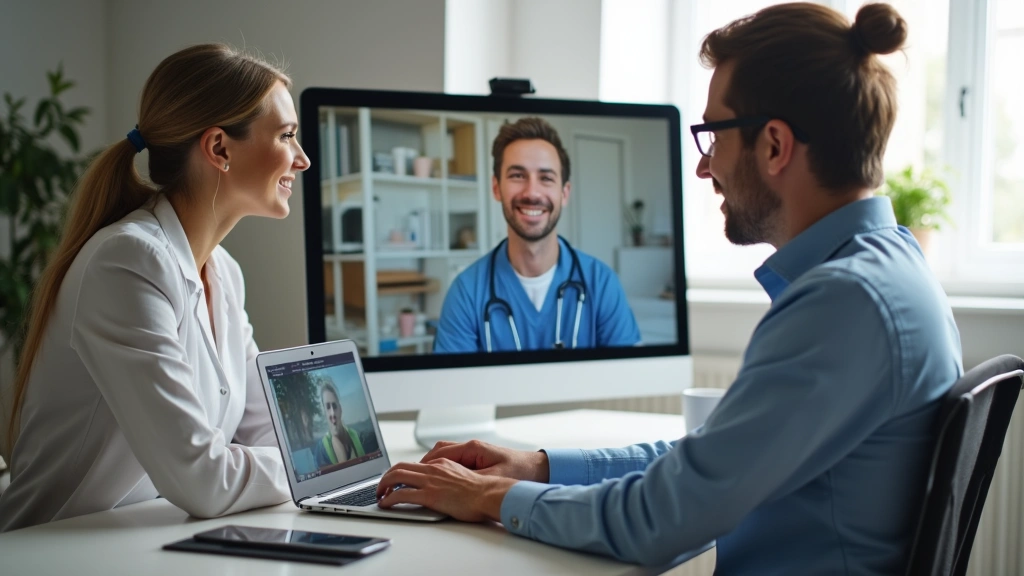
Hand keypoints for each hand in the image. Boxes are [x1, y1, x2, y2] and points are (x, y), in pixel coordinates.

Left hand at [375, 459, 516, 521]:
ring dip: (383, 486)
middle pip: (399, 467)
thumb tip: (439, 487)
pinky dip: (389, 499)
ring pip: (396, 477)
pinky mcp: (429, 496)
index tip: (392, 480)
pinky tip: (385, 504)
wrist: (489, 494)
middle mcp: (433, 469)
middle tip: (380, 488)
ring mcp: (430, 481)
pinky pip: (401, 495)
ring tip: (379, 496)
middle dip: (385, 477)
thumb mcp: (461, 478)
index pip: (412, 464)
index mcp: (441, 464)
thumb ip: (447, 479)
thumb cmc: (480, 491)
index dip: (398, 471)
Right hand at [419, 440, 549, 482]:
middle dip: (423, 465)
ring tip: (421, 479)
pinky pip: (454, 460)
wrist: (538, 468)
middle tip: (410, 478)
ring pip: (444, 455)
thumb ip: (471, 480)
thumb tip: (451, 486)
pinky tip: (439, 480)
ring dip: (432, 465)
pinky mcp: (478, 459)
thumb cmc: (520, 471)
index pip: (440, 453)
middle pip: (438, 451)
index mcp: (473, 448)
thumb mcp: (493, 479)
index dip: (424, 465)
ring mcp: (474, 452)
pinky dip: (443, 468)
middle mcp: (471, 447)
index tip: (411, 474)